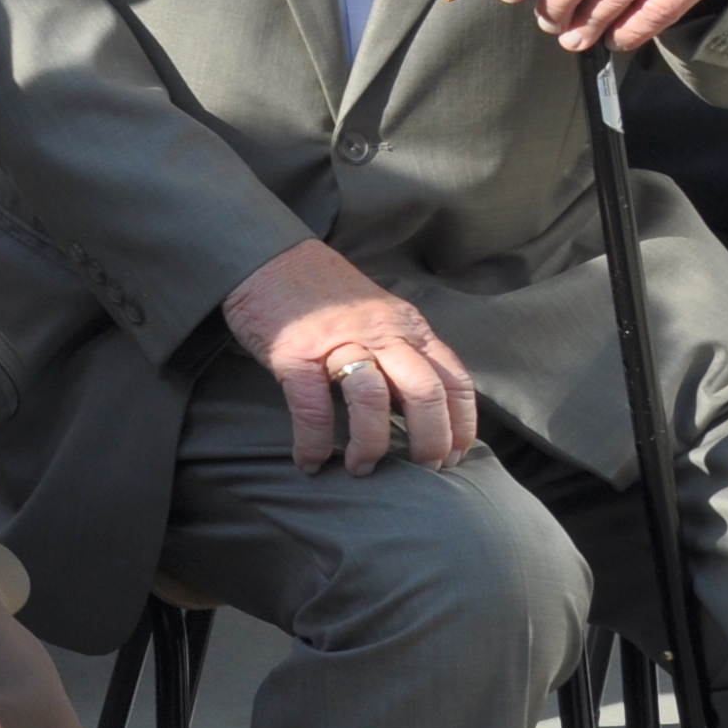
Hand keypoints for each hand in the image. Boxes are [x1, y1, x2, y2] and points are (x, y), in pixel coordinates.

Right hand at [224, 238, 477, 473]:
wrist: (266, 256)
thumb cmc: (321, 293)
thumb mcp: (378, 313)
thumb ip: (401, 349)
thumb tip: (418, 405)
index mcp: (406, 326)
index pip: (453, 379)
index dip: (461, 424)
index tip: (456, 455)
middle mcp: (380, 332)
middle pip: (424, 392)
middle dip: (430, 441)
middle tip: (422, 470)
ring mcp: (336, 341)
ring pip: (373, 399)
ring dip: (372, 444)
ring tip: (362, 468)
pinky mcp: (294, 352)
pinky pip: (312, 406)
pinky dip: (313, 441)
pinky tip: (310, 461)